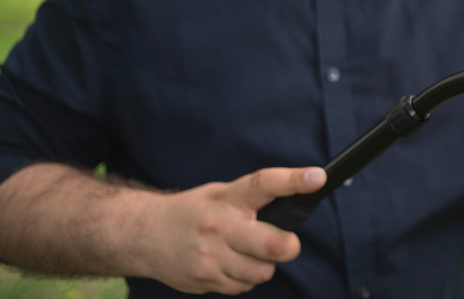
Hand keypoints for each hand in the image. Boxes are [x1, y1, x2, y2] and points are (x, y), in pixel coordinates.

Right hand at [137, 166, 325, 294]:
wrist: (145, 235)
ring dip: (264, 265)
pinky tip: (229, 264)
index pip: (264, 184)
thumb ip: (253, 201)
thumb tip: (296, 206)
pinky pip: (244, 286)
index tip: (318, 177)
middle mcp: (220, 226)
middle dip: (288, 246)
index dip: (294, 180)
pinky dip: (245, 278)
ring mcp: (211, 256)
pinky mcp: (204, 279)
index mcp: (227, 197)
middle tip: (286, 243)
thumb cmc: (195, 211)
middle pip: (273, 244)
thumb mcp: (221, 194)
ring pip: (262, 271)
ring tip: (247, 252)